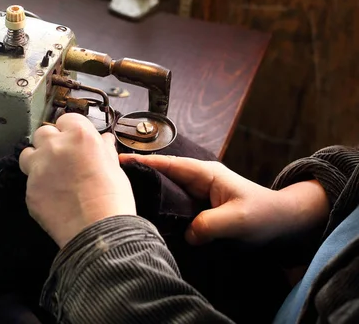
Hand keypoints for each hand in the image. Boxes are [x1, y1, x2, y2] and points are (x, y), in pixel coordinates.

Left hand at [19, 113, 135, 247]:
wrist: (99, 231)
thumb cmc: (113, 198)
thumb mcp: (115, 167)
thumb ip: (104, 149)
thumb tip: (103, 139)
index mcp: (79, 135)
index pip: (66, 119)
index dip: (70, 129)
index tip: (74, 140)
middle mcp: (55, 146)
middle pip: (43, 133)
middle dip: (50, 142)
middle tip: (62, 158)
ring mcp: (39, 167)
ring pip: (27, 153)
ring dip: (36, 159)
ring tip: (51, 174)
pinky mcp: (30, 189)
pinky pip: (30, 181)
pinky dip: (39, 186)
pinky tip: (53, 197)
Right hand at [118, 154, 328, 244]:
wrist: (284, 223)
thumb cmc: (265, 215)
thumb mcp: (239, 220)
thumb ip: (210, 225)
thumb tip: (185, 233)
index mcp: (205, 173)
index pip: (168, 164)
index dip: (144, 162)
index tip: (119, 161)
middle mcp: (197, 179)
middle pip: (161, 174)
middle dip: (138, 175)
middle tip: (111, 180)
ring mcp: (197, 193)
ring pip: (165, 190)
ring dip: (147, 192)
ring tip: (121, 197)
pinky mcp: (198, 208)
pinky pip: (173, 205)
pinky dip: (159, 208)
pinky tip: (146, 217)